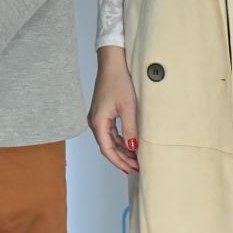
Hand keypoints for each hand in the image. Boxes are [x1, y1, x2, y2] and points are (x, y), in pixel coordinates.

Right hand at [89, 46, 138, 173]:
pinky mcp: (103, 112)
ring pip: (109, 140)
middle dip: (122, 158)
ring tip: (136, 158)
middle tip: (137, 167)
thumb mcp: (128, 107)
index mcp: (98, 122)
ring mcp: (98, 117)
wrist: (112, 63)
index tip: (132, 169)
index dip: (119, 162)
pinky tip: (131, 143)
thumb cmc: (119, 81)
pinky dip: (120, 140)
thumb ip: (130, 130)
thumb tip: (133, 148)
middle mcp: (95, 121)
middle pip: (107, 147)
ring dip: (122, 150)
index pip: (107, 149)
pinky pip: (111, 132)